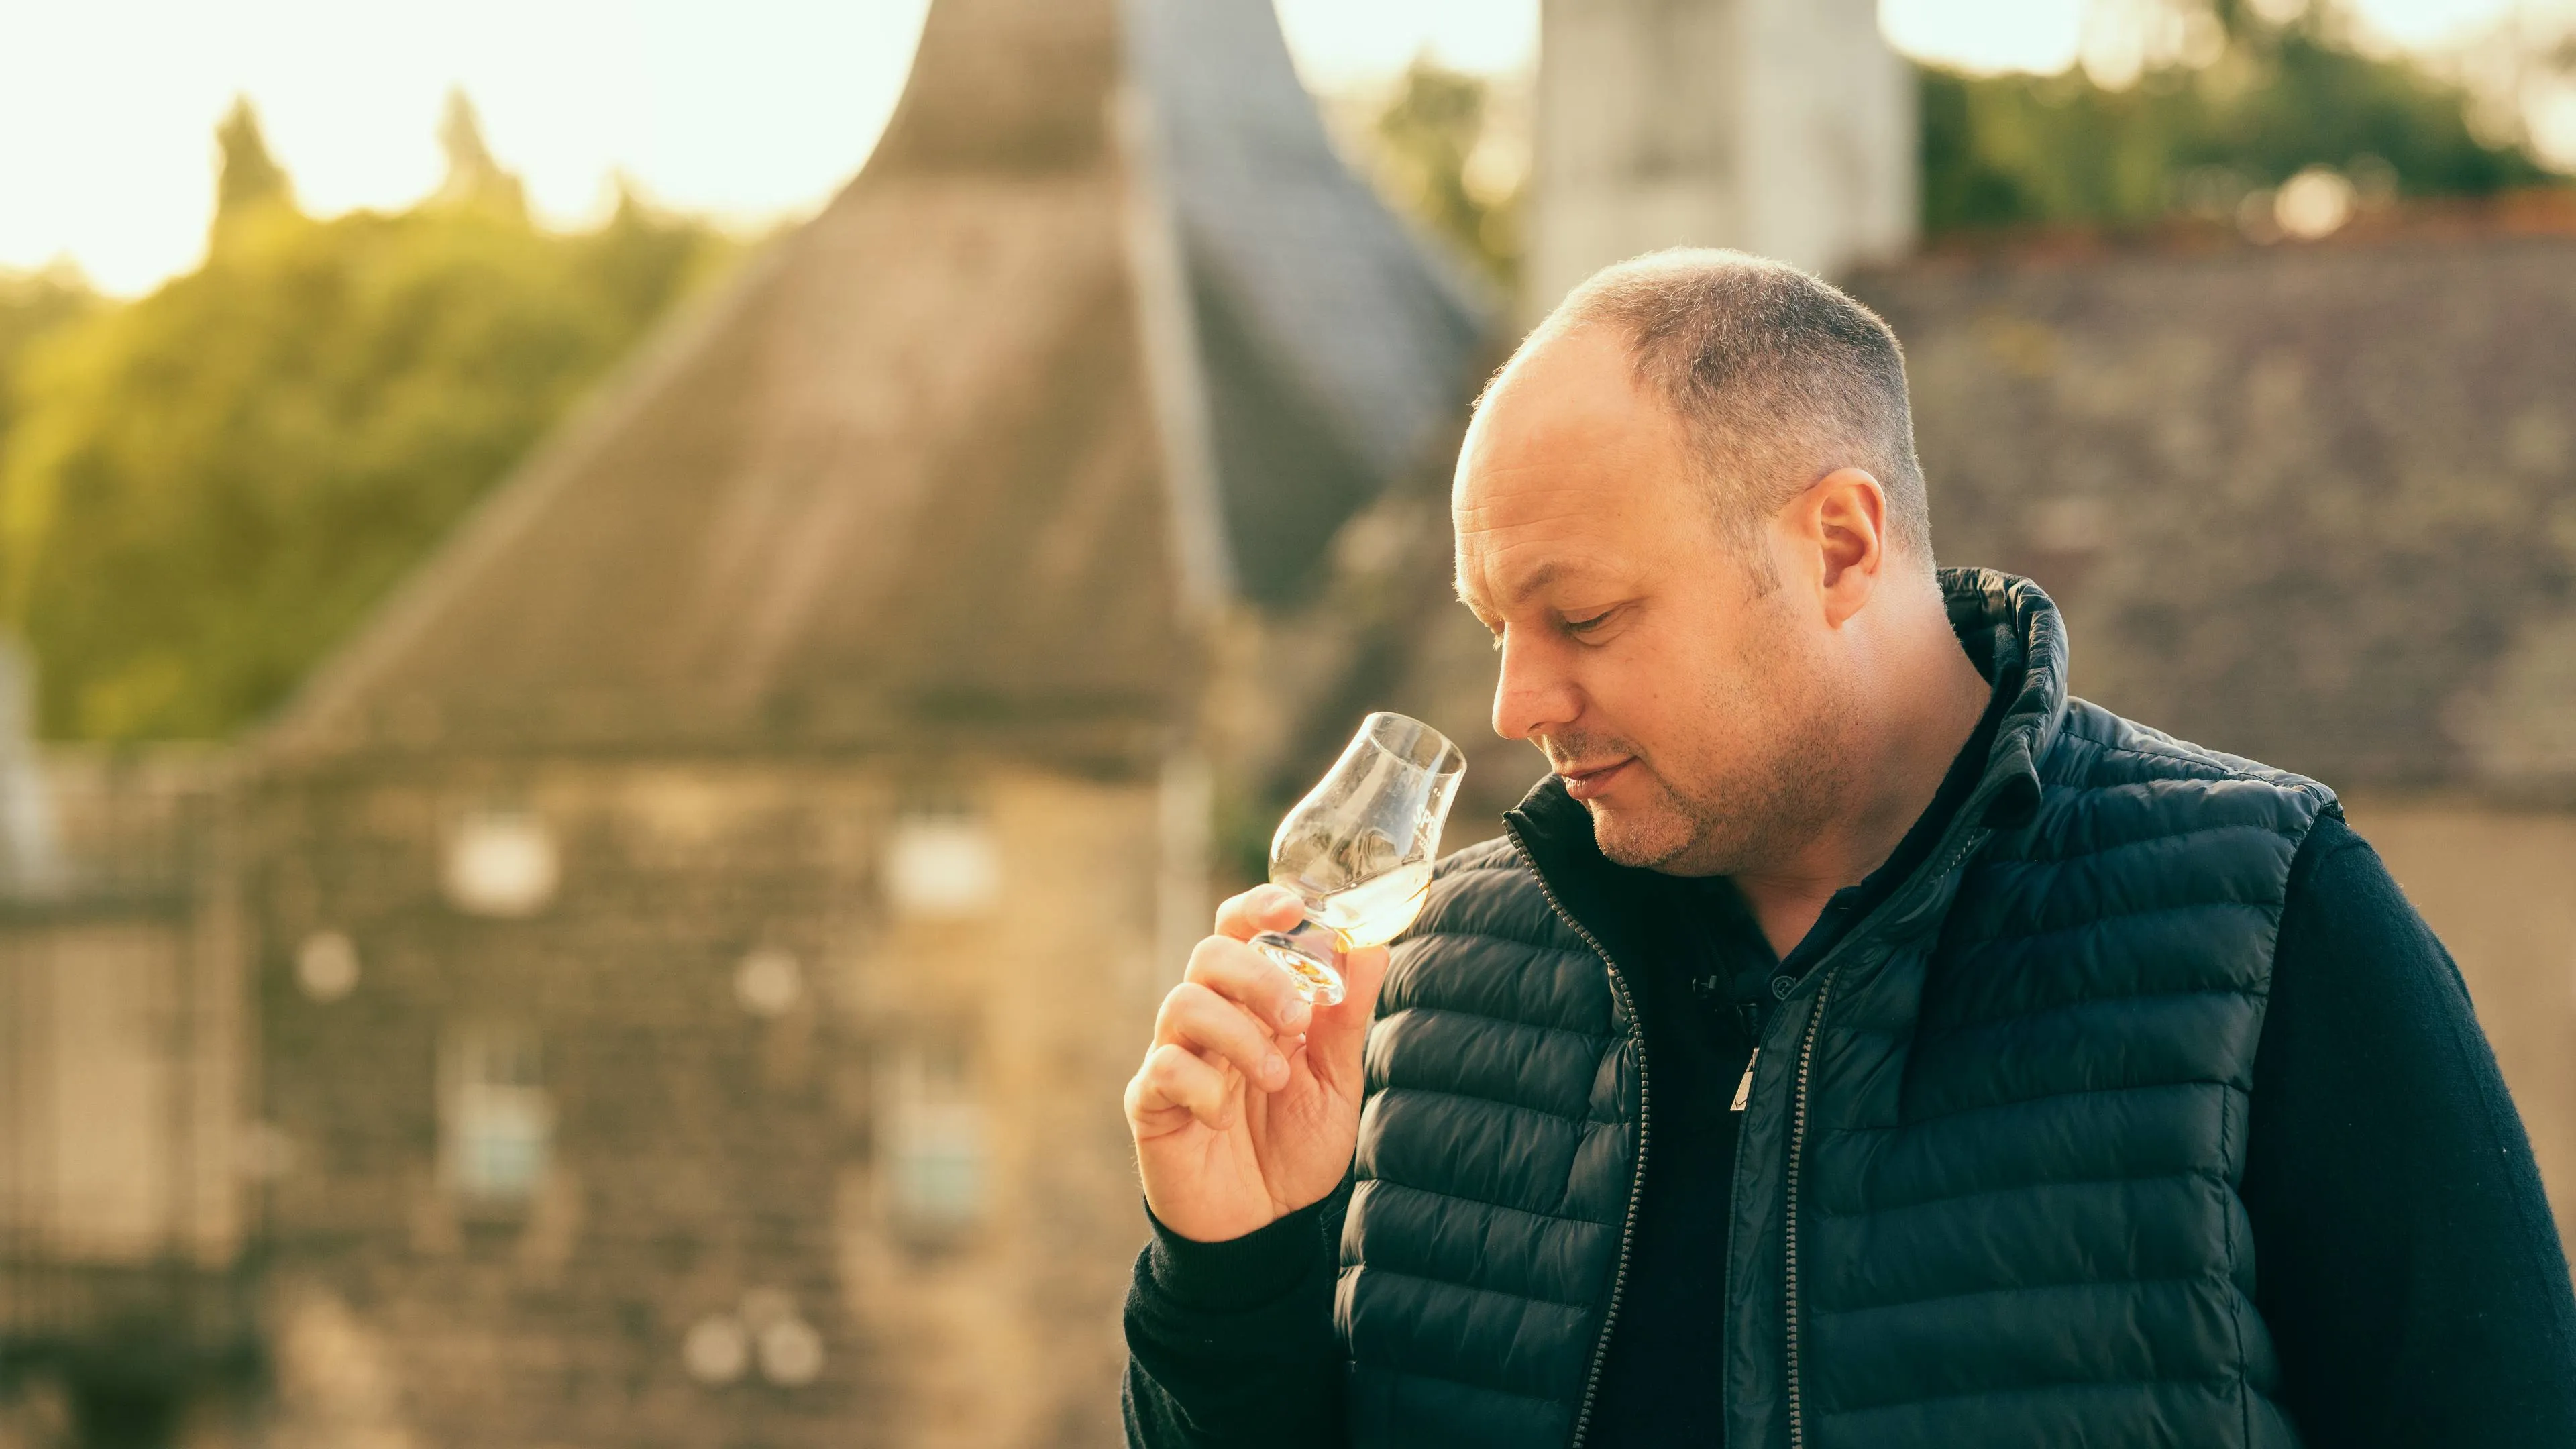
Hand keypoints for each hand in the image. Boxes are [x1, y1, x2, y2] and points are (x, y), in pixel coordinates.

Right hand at [1124, 885, 1387, 1243]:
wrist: (1262, 1229)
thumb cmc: (1294, 1146)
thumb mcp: (1336, 1083)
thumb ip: (1346, 1018)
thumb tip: (1372, 946)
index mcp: (1252, 1003)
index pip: (1240, 929)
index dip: (1258, 906)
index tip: (1293, 906)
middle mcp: (1210, 1019)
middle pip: (1209, 953)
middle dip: (1256, 974)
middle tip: (1296, 1017)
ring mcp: (1176, 1057)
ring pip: (1182, 1003)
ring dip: (1236, 1034)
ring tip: (1272, 1078)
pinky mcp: (1150, 1102)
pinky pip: (1161, 1069)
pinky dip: (1201, 1088)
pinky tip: (1224, 1120)